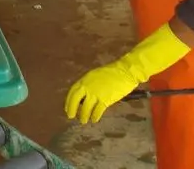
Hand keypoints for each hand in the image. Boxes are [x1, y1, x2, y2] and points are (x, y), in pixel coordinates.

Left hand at [64, 23, 190, 124]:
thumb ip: (88, 84)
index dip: (68, 101)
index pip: (72, 92)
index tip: (67, 108)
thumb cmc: (112, 73)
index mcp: (85, 79)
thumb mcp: (95, 76)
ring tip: (84, 120)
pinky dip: (95, 116)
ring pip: (86, 108)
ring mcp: (96, 94)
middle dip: (72, 110)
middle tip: (71, 116)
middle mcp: (88, 87)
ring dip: (84, 116)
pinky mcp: (105, 100)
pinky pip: (97, 111)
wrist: (125, 72)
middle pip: (75, 101)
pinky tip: (95, 119)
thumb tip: (83, 95)